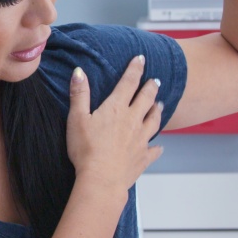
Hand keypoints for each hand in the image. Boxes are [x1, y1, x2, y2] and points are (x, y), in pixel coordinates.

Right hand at [65, 56, 163, 196]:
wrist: (102, 179)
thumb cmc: (86, 149)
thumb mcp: (77, 118)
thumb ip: (79, 94)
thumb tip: (79, 72)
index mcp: (116, 108)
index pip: (128, 83)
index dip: (135, 69)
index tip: (141, 58)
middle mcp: (133, 120)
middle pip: (146, 99)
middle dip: (150, 87)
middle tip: (155, 80)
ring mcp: (141, 139)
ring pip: (154, 120)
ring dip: (158, 110)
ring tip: (160, 104)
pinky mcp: (143, 157)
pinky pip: (154, 150)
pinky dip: (157, 147)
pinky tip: (159, 147)